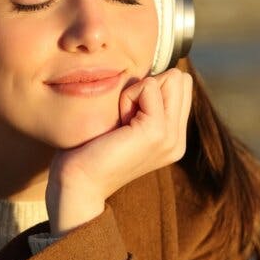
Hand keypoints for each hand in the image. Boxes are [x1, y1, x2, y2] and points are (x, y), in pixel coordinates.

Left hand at [46, 68, 192, 234]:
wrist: (79, 183)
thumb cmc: (91, 150)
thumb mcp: (127, 124)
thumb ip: (146, 105)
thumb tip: (153, 76)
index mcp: (174, 138)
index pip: (180, 85)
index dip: (149, 89)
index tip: (126, 117)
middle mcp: (178, 139)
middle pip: (179, 79)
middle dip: (146, 88)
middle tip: (123, 118)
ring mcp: (171, 137)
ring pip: (169, 79)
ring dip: (137, 92)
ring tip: (121, 122)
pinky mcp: (157, 131)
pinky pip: (149, 86)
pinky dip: (128, 97)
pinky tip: (117, 124)